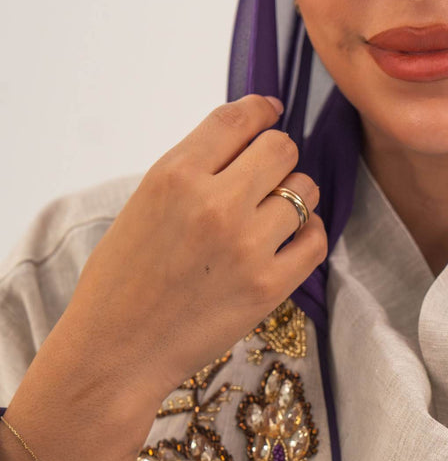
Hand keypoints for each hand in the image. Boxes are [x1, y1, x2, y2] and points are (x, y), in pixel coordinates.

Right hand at [58, 94, 325, 400]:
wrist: (117, 351)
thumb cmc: (122, 280)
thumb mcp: (144, 203)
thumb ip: (193, 170)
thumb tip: (244, 143)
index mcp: (175, 175)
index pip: (237, 119)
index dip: (260, 109)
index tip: (270, 112)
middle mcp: (215, 203)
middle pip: (281, 148)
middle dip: (277, 156)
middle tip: (266, 175)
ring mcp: (247, 245)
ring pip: (305, 190)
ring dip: (294, 196)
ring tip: (270, 215)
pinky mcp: (270, 285)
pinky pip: (316, 239)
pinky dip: (308, 233)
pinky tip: (290, 239)